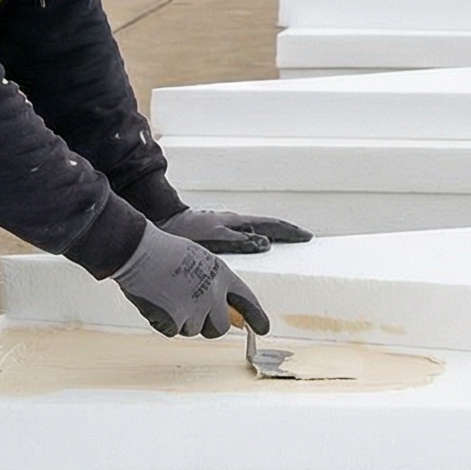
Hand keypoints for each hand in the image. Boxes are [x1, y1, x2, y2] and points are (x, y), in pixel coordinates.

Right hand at [112, 223, 265, 338]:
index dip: (256, 316)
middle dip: (207, 326)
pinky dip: (161, 321)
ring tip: (166, 295)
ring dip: (179, 320)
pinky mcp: (175, 319)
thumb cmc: (164, 252)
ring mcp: (195, 308)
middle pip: (219, 328)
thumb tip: (220, 308)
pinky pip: (171, 331)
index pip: (247, 300)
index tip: (263, 329)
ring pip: (192, 330)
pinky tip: (155, 300)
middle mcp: (213, 294)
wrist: (139, 251)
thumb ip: (212, 283)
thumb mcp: (199, 261)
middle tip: (192, 315)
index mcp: (221, 275)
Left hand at [161, 206, 312, 254]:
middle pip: (268, 226)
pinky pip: (245, 235)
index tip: (306, 237)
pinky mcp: (219, 231)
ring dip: (274, 236)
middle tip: (304, 239)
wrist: (163, 220)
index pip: (271, 225)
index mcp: (237, 222)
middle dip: (287, 232)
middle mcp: (235, 222)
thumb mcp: (212, 238)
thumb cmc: (185, 231)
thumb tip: (265, 244)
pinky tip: (258, 248)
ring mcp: (227, 226)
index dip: (289, 232)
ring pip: (257, 230)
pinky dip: (258, 240)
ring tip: (287, 245)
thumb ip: (238, 241)